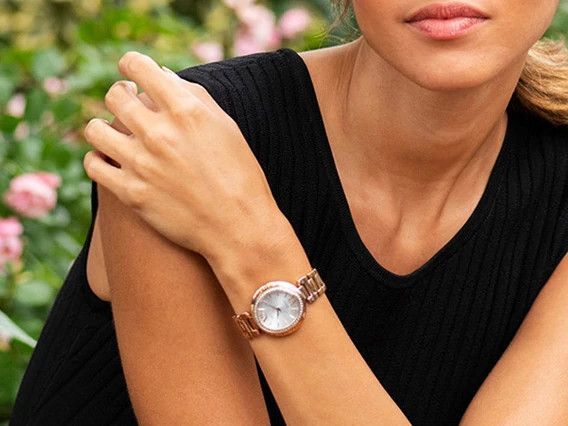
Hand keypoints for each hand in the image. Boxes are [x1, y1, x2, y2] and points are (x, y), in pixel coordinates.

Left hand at [82, 51, 288, 261]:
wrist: (239, 228)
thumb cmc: (240, 175)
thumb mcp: (226, 127)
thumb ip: (194, 96)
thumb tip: (162, 75)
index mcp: (186, 111)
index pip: (139, 67)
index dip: (131, 65)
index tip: (132, 72)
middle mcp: (160, 133)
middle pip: (115, 95)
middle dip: (121, 94)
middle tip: (128, 104)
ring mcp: (142, 164)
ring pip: (95, 129)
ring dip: (103, 127)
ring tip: (116, 134)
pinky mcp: (131, 193)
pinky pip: (93, 165)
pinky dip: (99, 159)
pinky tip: (111, 161)